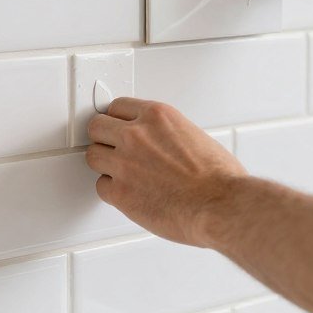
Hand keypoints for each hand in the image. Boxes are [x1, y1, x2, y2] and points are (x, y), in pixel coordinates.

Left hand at [86, 97, 245, 247]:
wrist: (221, 205)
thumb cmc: (219, 177)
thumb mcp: (194, 135)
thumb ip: (167, 134)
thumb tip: (159, 143)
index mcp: (157, 116)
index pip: (117, 106)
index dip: (117, 120)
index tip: (117, 127)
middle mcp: (136, 135)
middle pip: (97, 127)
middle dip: (104, 138)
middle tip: (112, 148)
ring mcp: (124, 163)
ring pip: (92, 155)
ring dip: (104, 164)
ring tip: (120, 172)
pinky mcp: (120, 192)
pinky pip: (101, 186)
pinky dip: (112, 191)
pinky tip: (128, 193)